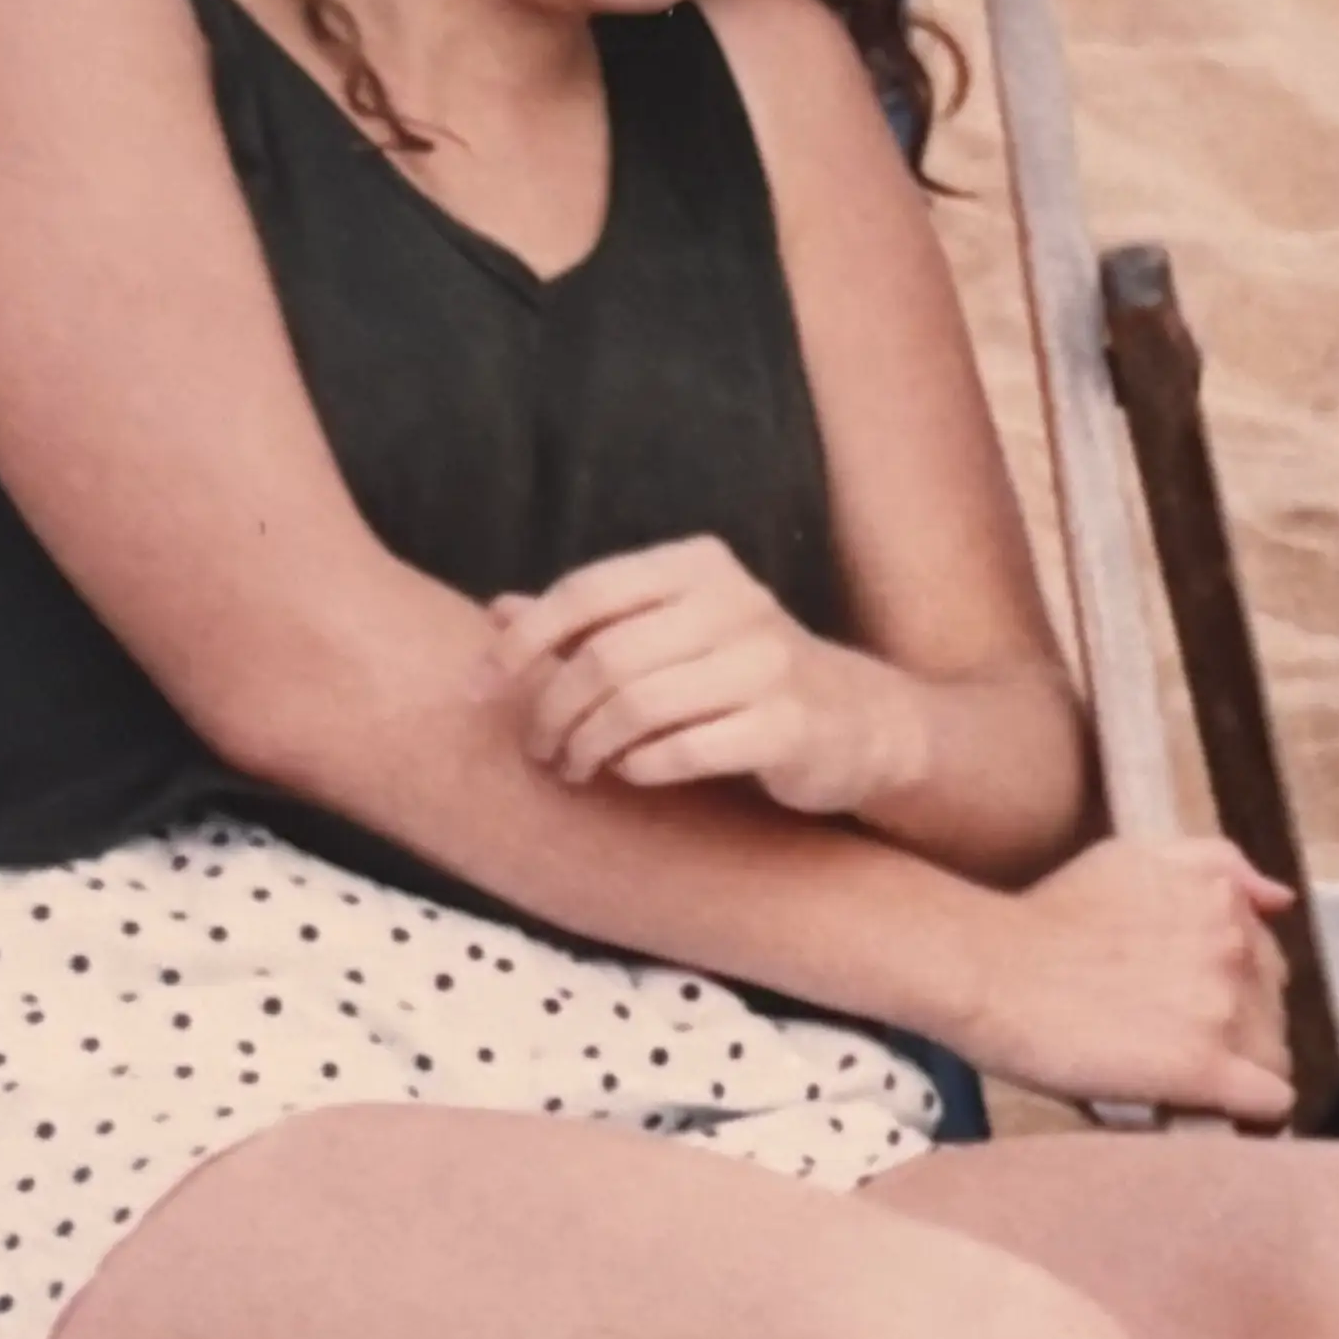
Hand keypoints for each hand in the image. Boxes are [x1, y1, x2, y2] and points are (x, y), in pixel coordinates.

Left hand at [485, 536, 930, 822]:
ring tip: (576, 768)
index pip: (585, 591)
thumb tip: (497, 613)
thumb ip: (589, 621)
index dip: (524, 642)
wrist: (856, 722)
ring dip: (590, 747)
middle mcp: (734, 602)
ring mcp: (766, 664)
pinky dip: (643, 767)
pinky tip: (632, 772)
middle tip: (540, 749)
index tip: (482, 688)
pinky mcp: (787, 726)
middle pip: (604, 657)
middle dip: (553, 710)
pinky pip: (686, 751)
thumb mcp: (668, 631)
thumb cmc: (742, 674)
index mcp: (696, 565)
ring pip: (638, 707)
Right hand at [974, 833, 1296, 1125]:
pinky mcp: (1203, 1067)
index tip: (1191, 1014)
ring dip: (1236, 1073)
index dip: (1232, 996)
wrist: (990, 967)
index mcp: (1223, 900)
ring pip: (1273, 1057)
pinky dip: (1247, 1113)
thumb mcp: (1136, 857)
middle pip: (1273, 1011)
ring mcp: (1224, 1009)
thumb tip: (1280, 899)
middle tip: (1174, 1047)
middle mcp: (1236, 947)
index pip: (1265, 965)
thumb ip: (1217, 865)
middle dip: (1236, 1032)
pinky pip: (1268, 1101)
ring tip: (1178, 1081)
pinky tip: (1210, 1112)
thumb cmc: (1046, 915)